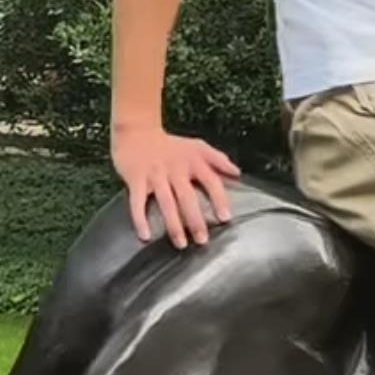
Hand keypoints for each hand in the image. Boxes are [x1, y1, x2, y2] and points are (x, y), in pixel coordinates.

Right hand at [112, 124, 239, 247]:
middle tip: (203, 240)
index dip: (219, 199)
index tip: (225, 218)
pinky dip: (140, 219)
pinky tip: (145, 236)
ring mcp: (155, 174)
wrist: (136, 131)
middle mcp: (175, 168)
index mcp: (193, 161)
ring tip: (181, 244)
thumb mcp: (197, 146)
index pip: (210, 181)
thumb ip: (218, 159)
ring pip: (166, 202)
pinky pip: (137, 202)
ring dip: (173, 225)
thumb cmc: (170, 145)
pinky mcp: (135, 179)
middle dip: (195, 220)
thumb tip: (238, 173)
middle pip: (187, 197)